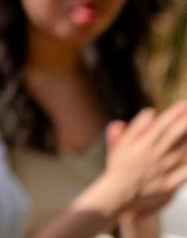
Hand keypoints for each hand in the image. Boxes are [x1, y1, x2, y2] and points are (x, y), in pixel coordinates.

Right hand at [77, 104, 186, 220]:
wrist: (118, 194)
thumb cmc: (119, 168)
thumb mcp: (121, 144)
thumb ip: (137, 127)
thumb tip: (150, 112)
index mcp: (143, 144)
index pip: (162, 125)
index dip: (174, 114)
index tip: (184, 104)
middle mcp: (155, 155)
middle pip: (174, 135)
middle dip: (185, 123)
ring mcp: (163, 170)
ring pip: (182, 151)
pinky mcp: (169, 184)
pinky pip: (185, 174)